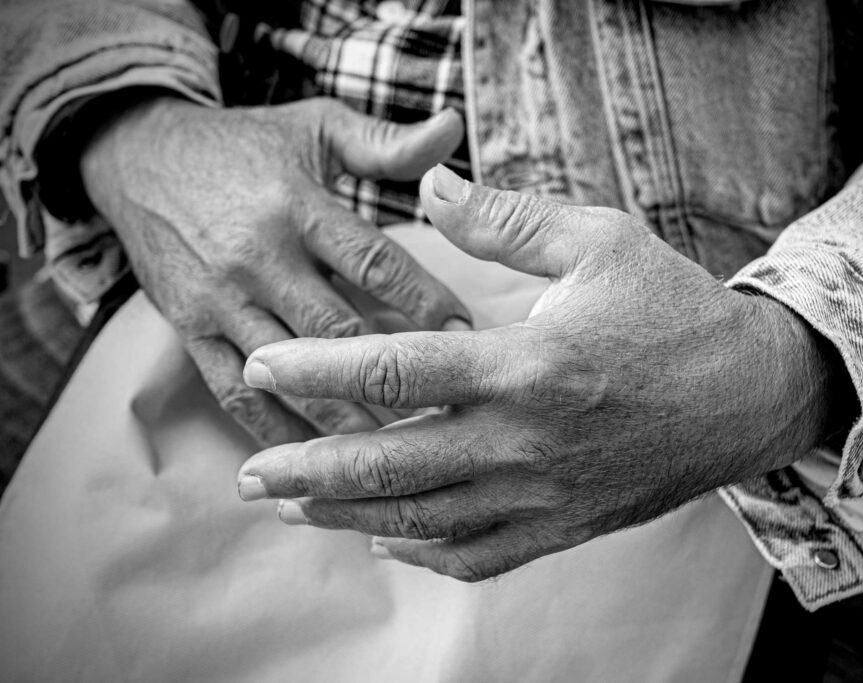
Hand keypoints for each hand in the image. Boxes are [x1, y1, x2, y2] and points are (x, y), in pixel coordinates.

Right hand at [81, 96, 470, 444]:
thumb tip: (455, 128)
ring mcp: (220, 300)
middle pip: (333, 328)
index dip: (425, 302)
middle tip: (446, 415)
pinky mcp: (191, 331)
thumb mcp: (316, 128)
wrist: (140, 158)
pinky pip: (234, 392)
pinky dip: (274, 432)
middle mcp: (258, 257)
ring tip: (394, 455)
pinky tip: (316, 466)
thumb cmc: (247, 146)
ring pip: (288, 371)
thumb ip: (386, 141)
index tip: (471, 339)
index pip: (373, 262)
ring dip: (340, 417)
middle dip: (390, 375)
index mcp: (297, 206)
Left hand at [237, 166, 850, 579]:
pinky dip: (420, 553)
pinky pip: (477, 557)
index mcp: (527, 365)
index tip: (262, 366)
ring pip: (422, 521)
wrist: (750, 395)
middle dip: (309, 469)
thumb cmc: (674, 312)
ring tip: (294, 507)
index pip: (395, 372)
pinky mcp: (564, 526)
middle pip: (390, 465)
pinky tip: (383, 540)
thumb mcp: (600, 241)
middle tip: (249, 472)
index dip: (317, 368)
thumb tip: (429, 190)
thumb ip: (506, 219)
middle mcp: (525, 441)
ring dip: (348, 516)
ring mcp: (543, 495)